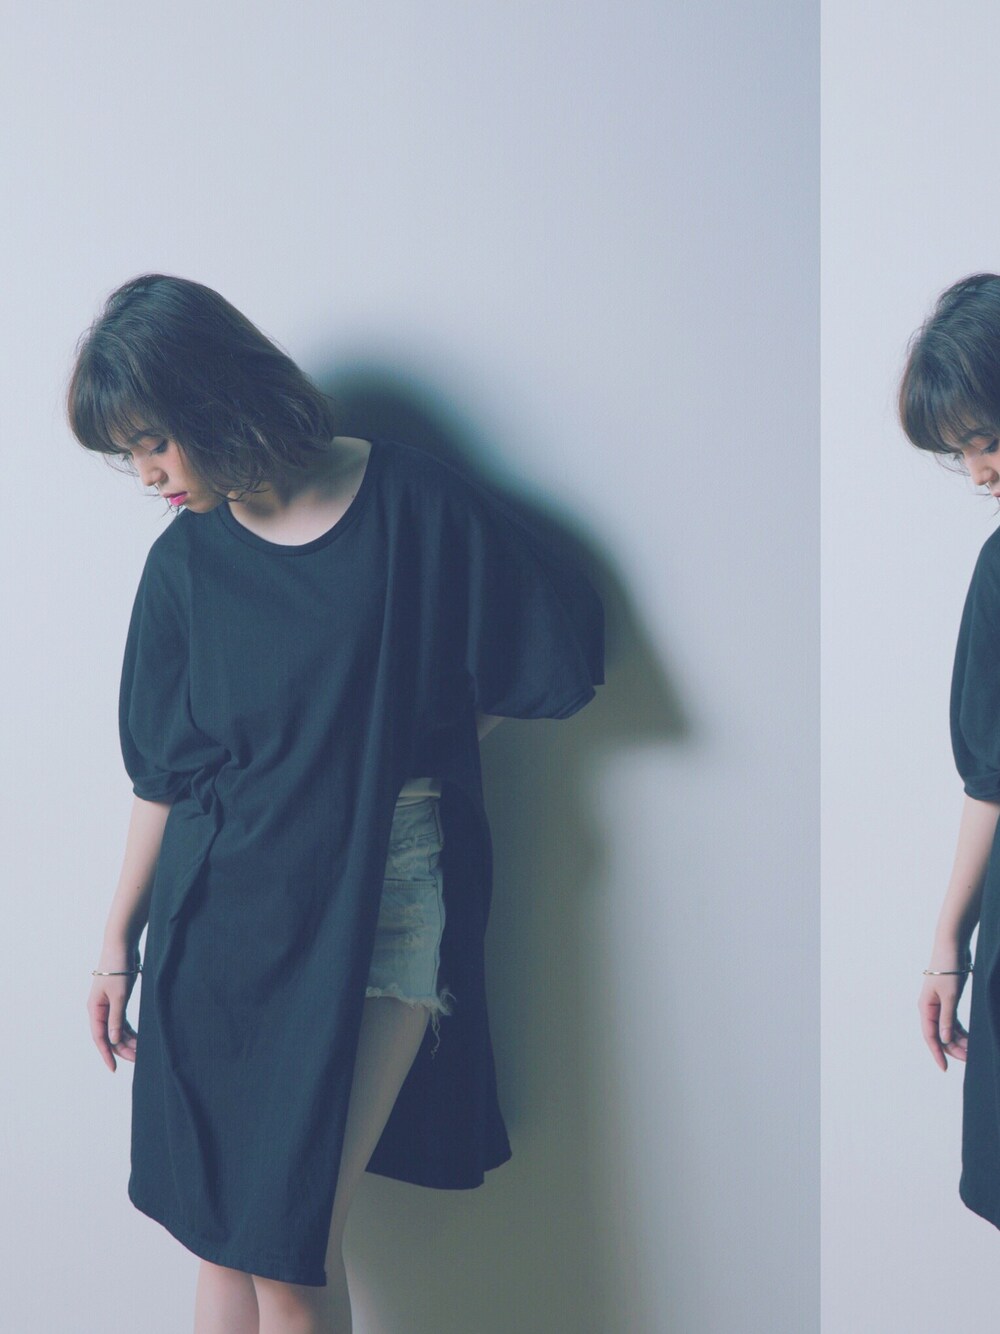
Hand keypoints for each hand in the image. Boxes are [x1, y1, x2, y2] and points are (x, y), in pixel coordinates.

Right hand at [87, 948, 140, 1072]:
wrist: (122, 945)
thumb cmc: (118, 968)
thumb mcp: (119, 995)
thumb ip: (116, 1018)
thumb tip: (113, 1040)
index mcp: (95, 1009)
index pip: (100, 1038)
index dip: (107, 1054)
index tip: (114, 1069)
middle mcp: (100, 1009)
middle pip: (109, 1036)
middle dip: (122, 1049)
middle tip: (139, 1060)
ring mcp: (109, 1005)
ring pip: (117, 1029)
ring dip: (128, 1040)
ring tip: (142, 1051)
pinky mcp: (119, 999)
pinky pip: (122, 1020)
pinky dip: (130, 1030)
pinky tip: (140, 1038)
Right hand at [918, 969, 970, 1071]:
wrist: (952, 946)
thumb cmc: (948, 968)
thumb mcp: (950, 996)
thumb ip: (947, 1019)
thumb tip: (944, 1040)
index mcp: (926, 1007)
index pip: (930, 1036)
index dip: (937, 1053)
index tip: (945, 1069)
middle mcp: (931, 1008)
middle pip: (940, 1035)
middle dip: (954, 1049)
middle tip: (970, 1059)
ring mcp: (939, 1004)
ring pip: (948, 1029)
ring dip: (959, 1040)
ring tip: (974, 1050)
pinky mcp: (949, 1000)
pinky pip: (953, 1021)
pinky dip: (961, 1030)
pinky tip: (971, 1038)